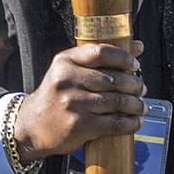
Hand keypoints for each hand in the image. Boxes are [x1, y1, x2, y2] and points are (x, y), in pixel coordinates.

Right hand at [15, 42, 145, 160]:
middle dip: (134, 85)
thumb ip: (100, 59)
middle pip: (113, 79)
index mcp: (65, 61)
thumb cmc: (55, 97)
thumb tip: (137, 47)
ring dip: (135, 105)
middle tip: (141, 89)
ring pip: (116, 102)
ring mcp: (73, 103)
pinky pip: (114, 123)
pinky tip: (135, 122)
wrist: (32, 127)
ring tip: (140, 106)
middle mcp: (67, 80)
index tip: (135, 65)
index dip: (123, 58)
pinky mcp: (80, 125)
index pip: (100, 53)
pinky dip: (130, 123)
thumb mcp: (69, 71)